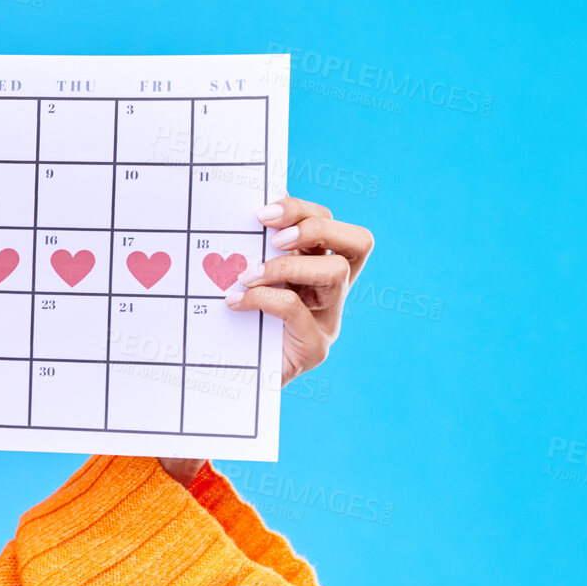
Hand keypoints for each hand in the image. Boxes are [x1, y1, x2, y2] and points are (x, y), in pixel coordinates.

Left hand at [224, 195, 374, 385]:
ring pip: (335, 272)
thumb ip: (250, 251)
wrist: (229, 374)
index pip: (331, 223)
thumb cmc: (234, 319)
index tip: (263, 212)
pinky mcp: (314, 347)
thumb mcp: (243, 278)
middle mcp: (332, 289)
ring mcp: (328, 319)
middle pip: (357, 242)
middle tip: (273, 238)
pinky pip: (298, 309)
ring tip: (248, 275)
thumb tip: (233, 214)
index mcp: (318, 265)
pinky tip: (235, 302)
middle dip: (315, 228)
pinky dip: (264, 298)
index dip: (304, 210)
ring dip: (287, 266)